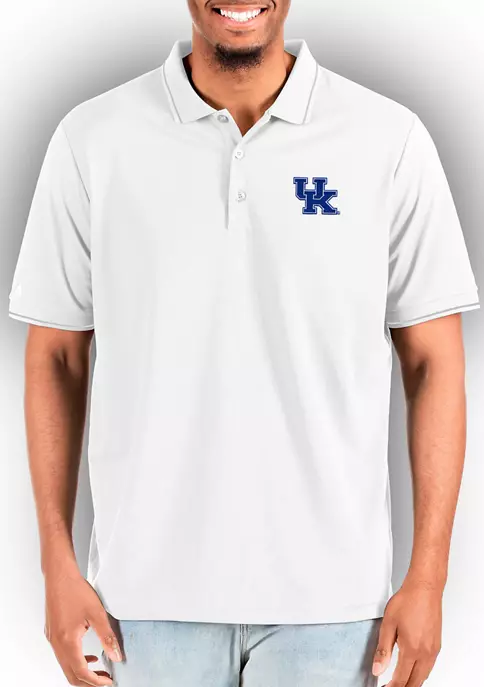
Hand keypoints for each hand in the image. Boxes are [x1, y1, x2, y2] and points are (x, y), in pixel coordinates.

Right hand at [44, 563, 121, 685]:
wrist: (59, 575)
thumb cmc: (75, 590)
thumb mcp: (97, 614)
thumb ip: (107, 637)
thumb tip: (116, 655)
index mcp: (67, 642)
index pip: (81, 672)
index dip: (96, 681)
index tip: (109, 682)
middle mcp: (56, 644)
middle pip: (71, 675)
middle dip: (88, 682)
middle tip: (104, 680)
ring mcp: (52, 639)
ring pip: (66, 666)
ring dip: (82, 671)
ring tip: (99, 670)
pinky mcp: (51, 633)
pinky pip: (63, 655)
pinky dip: (75, 660)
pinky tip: (88, 655)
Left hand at [371, 579, 442, 685]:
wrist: (425, 588)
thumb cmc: (407, 601)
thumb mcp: (388, 624)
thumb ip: (383, 649)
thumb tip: (377, 669)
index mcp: (412, 649)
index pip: (401, 679)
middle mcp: (426, 653)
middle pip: (415, 682)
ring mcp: (433, 650)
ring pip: (424, 676)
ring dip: (412, 682)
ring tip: (399, 681)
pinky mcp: (437, 645)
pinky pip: (429, 667)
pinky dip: (420, 674)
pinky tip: (412, 669)